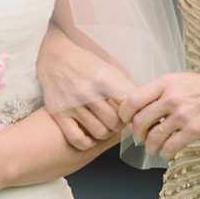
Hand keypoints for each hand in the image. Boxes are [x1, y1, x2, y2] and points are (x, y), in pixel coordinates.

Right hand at [35, 28, 131, 152]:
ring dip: (105, 133)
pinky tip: (89, 134)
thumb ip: (126, 88)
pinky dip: (87, 142)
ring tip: (104, 126)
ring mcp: (72, 104)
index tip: (132, 114)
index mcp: (104, 78)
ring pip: (100, 133)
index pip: (129, 106)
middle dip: (120, 125)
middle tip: (118, 121)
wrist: (55, 56)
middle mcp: (88, 92)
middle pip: (116, 123)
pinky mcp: (58, 113)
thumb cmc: (87, 63)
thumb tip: (144, 107)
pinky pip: (78, 139)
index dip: (134, 113)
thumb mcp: (109, 68)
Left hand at [121, 72, 199, 158]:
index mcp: (165, 83)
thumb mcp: (179, 80)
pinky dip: (164, 153)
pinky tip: (165, 152)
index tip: (125, 120)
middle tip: (138, 137)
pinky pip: (171, 147)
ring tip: (151, 148)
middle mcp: (171, 98)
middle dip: (136, 133)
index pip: (133, 100)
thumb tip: (139, 108)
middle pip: (140, 121)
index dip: (124, 114)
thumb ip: (159, 91)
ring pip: (154, 137)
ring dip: (149, 146)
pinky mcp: (194, 130)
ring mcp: (182, 115)